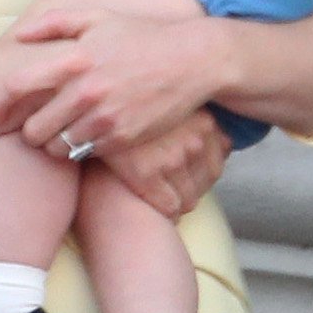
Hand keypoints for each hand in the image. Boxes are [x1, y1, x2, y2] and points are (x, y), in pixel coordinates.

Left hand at [12, 7, 221, 153]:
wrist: (191, 61)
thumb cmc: (139, 36)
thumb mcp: (97, 18)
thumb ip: (53, 23)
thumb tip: (18, 35)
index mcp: (73, 58)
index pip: (16, 86)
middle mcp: (85, 90)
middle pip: (33, 128)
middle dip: (29, 131)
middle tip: (34, 127)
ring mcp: (105, 117)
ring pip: (57, 147)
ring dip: (53, 144)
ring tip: (59, 134)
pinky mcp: (123, 138)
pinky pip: (85, 154)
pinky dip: (80, 149)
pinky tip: (86, 136)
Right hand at [93, 112, 228, 219]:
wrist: (84, 111)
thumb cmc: (128, 108)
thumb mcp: (170, 102)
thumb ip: (199, 118)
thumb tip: (228, 141)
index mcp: (203, 119)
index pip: (220, 159)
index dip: (202, 169)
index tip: (184, 170)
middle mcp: (193, 137)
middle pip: (207, 181)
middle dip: (190, 185)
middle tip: (169, 181)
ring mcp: (172, 156)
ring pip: (190, 198)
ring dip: (177, 199)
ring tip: (159, 191)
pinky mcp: (148, 173)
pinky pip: (170, 207)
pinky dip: (163, 210)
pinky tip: (150, 200)